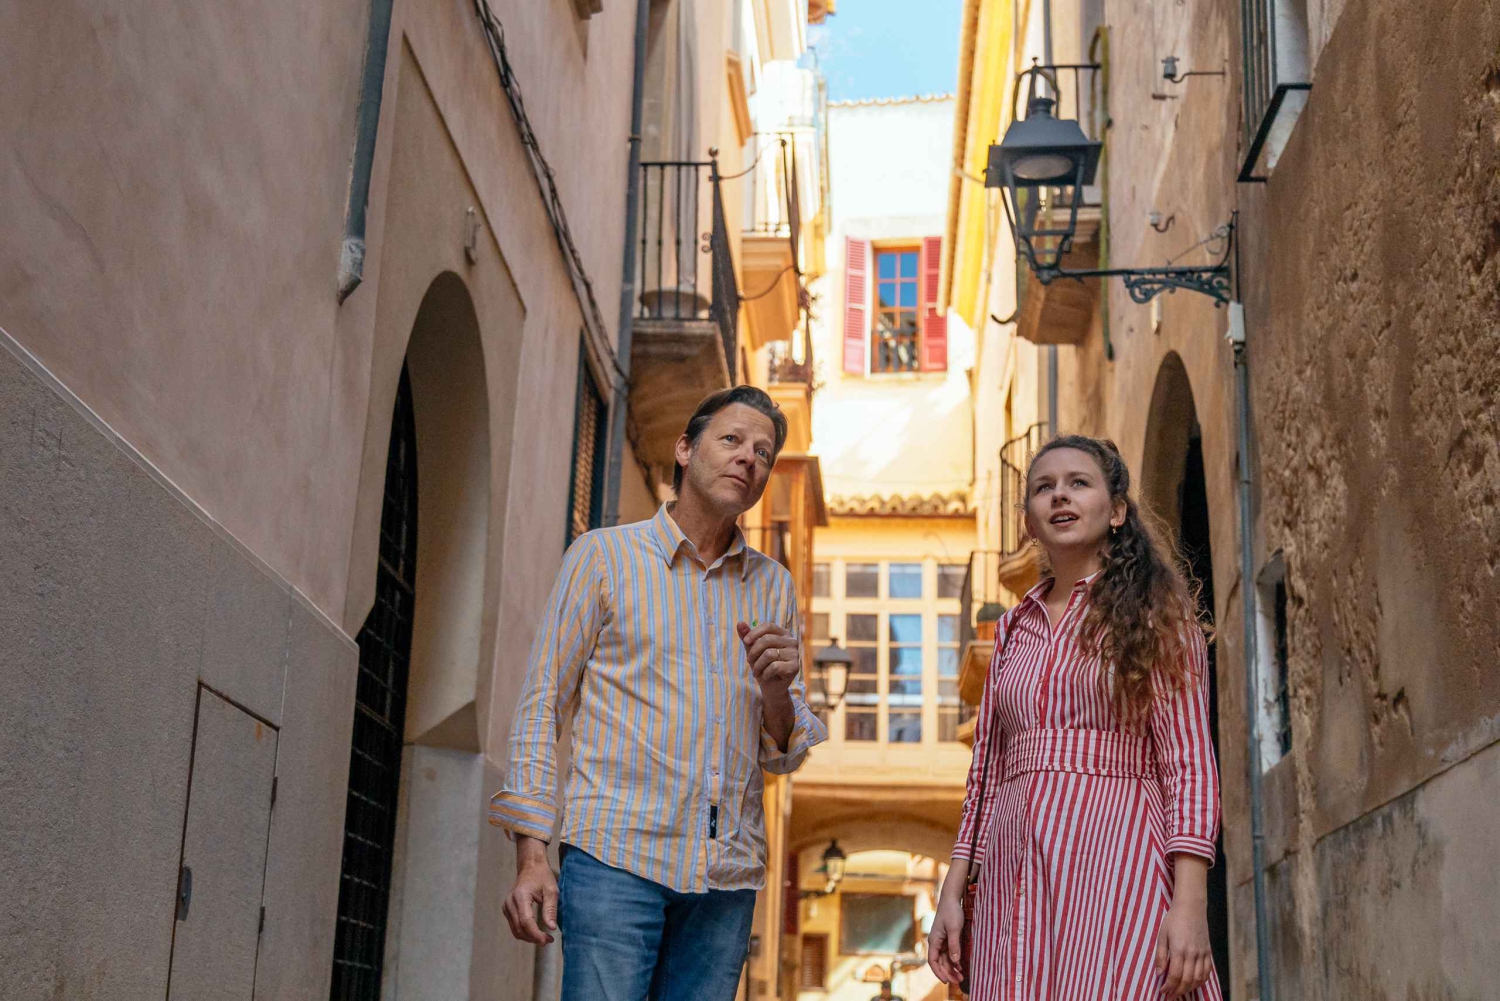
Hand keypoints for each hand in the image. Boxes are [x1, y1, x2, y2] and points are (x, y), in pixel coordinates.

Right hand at [503, 836, 557, 944]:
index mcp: (520, 896)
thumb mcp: (552, 891)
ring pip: (516, 930)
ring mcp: (506, 907)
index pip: (526, 921)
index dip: (536, 934)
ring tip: (544, 938)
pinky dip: (525, 933)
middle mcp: (510, 903)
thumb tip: (552, 928)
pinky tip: (536, 932)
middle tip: (549, 940)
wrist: (530, 867)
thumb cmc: (543, 877)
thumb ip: (551, 909)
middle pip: (520, 928)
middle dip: (534, 938)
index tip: (548, 940)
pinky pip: (514, 926)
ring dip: (529, 938)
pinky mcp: (507, 910)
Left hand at [737, 621, 798, 693]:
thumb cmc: (763, 666)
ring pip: (769, 654)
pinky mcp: (795, 667)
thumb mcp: (752, 650)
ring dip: (758, 665)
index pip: (769, 626)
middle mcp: (792, 642)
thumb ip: (747, 637)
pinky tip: (765, 676)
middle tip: (749, 661)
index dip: (755, 632)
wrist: (772, 687)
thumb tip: (739, 623)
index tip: (746, 641)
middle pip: (767, 640)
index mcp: (783, 634)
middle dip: (754, 652)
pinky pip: (774, 666)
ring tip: (756, 671)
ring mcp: (795, 654)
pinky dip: (765, 673)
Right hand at [927, 858, 969, 985]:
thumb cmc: (951, 912)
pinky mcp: (947, 938)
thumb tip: (955, 961)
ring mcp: (941, 941)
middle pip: (940, 962)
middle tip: (958, 981)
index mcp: (934, 940)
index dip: (939, 972)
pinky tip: (961, 966)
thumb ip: (954, 945)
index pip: (933, 961)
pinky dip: (954, 961)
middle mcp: (936, 942)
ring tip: (961, 977)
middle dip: (948, 973)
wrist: (951, 898)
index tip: (946, 981)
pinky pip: (949, 954)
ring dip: (951, 968)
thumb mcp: (954, 928)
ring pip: (945, 959)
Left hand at [1155, 895, 1212, 996]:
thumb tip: (1159, 973)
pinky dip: (1201, 981)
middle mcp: (1193, 954)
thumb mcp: (1162, 935)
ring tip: (1180, 991)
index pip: (1175, 974)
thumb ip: (1161, 955)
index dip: (1169, 986)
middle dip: (1178, 990)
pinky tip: (1194, 983)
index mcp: (1179, 949)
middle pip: (1187, 979)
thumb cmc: (1174, 919)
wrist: (1191, 907)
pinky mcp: (1208, 952)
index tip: (1163, 990)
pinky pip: (1207, 971)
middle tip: (1171, 995)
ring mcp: (1202, 953)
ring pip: (1198, 978)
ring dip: (1189, 988)